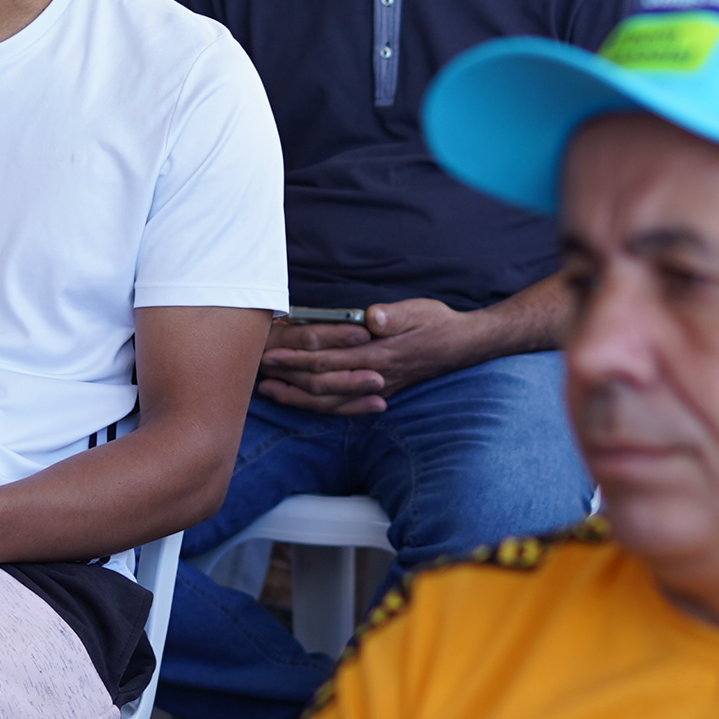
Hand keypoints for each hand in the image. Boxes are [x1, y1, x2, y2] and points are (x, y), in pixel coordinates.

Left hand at [257, 300, 474, 416]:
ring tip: (269, 390)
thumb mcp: (417, 311)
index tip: (272, 352)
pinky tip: (301, 403)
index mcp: (378, 354)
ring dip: (296, 396)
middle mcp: (374, 377)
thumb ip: (393, 316)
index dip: (298, 357)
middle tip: (257, 369)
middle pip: (322, 382)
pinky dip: (318, 406)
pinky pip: (343, 407)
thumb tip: (373, 318)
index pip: (329, 358)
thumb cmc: (436, 323)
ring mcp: (375, 389)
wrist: (461, 345)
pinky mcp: (378, 392)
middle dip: (287, 376)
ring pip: (329, 400)